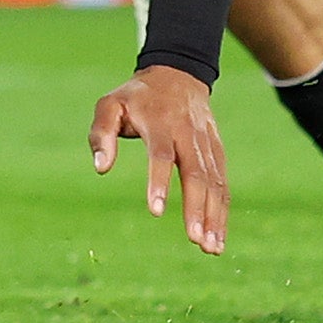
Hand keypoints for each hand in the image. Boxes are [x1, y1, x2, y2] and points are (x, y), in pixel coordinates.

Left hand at [90, 64, 227, 255]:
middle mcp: (187, 134)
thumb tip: (100, 169)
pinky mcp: (217, 151)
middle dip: (197, 208)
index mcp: (159, 122)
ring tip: (211, 248)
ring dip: (214, 216)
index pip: (161, 155)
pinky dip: (222, 209)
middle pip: (195, 173)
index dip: (159, 182)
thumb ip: (101, 134)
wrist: (177, 74)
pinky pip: (222, 181)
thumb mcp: (110, 105)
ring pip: (215, 182)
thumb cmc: (136, 97)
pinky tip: (219, 234)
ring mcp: (206, 143)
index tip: (155, 212)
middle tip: (195, 240)